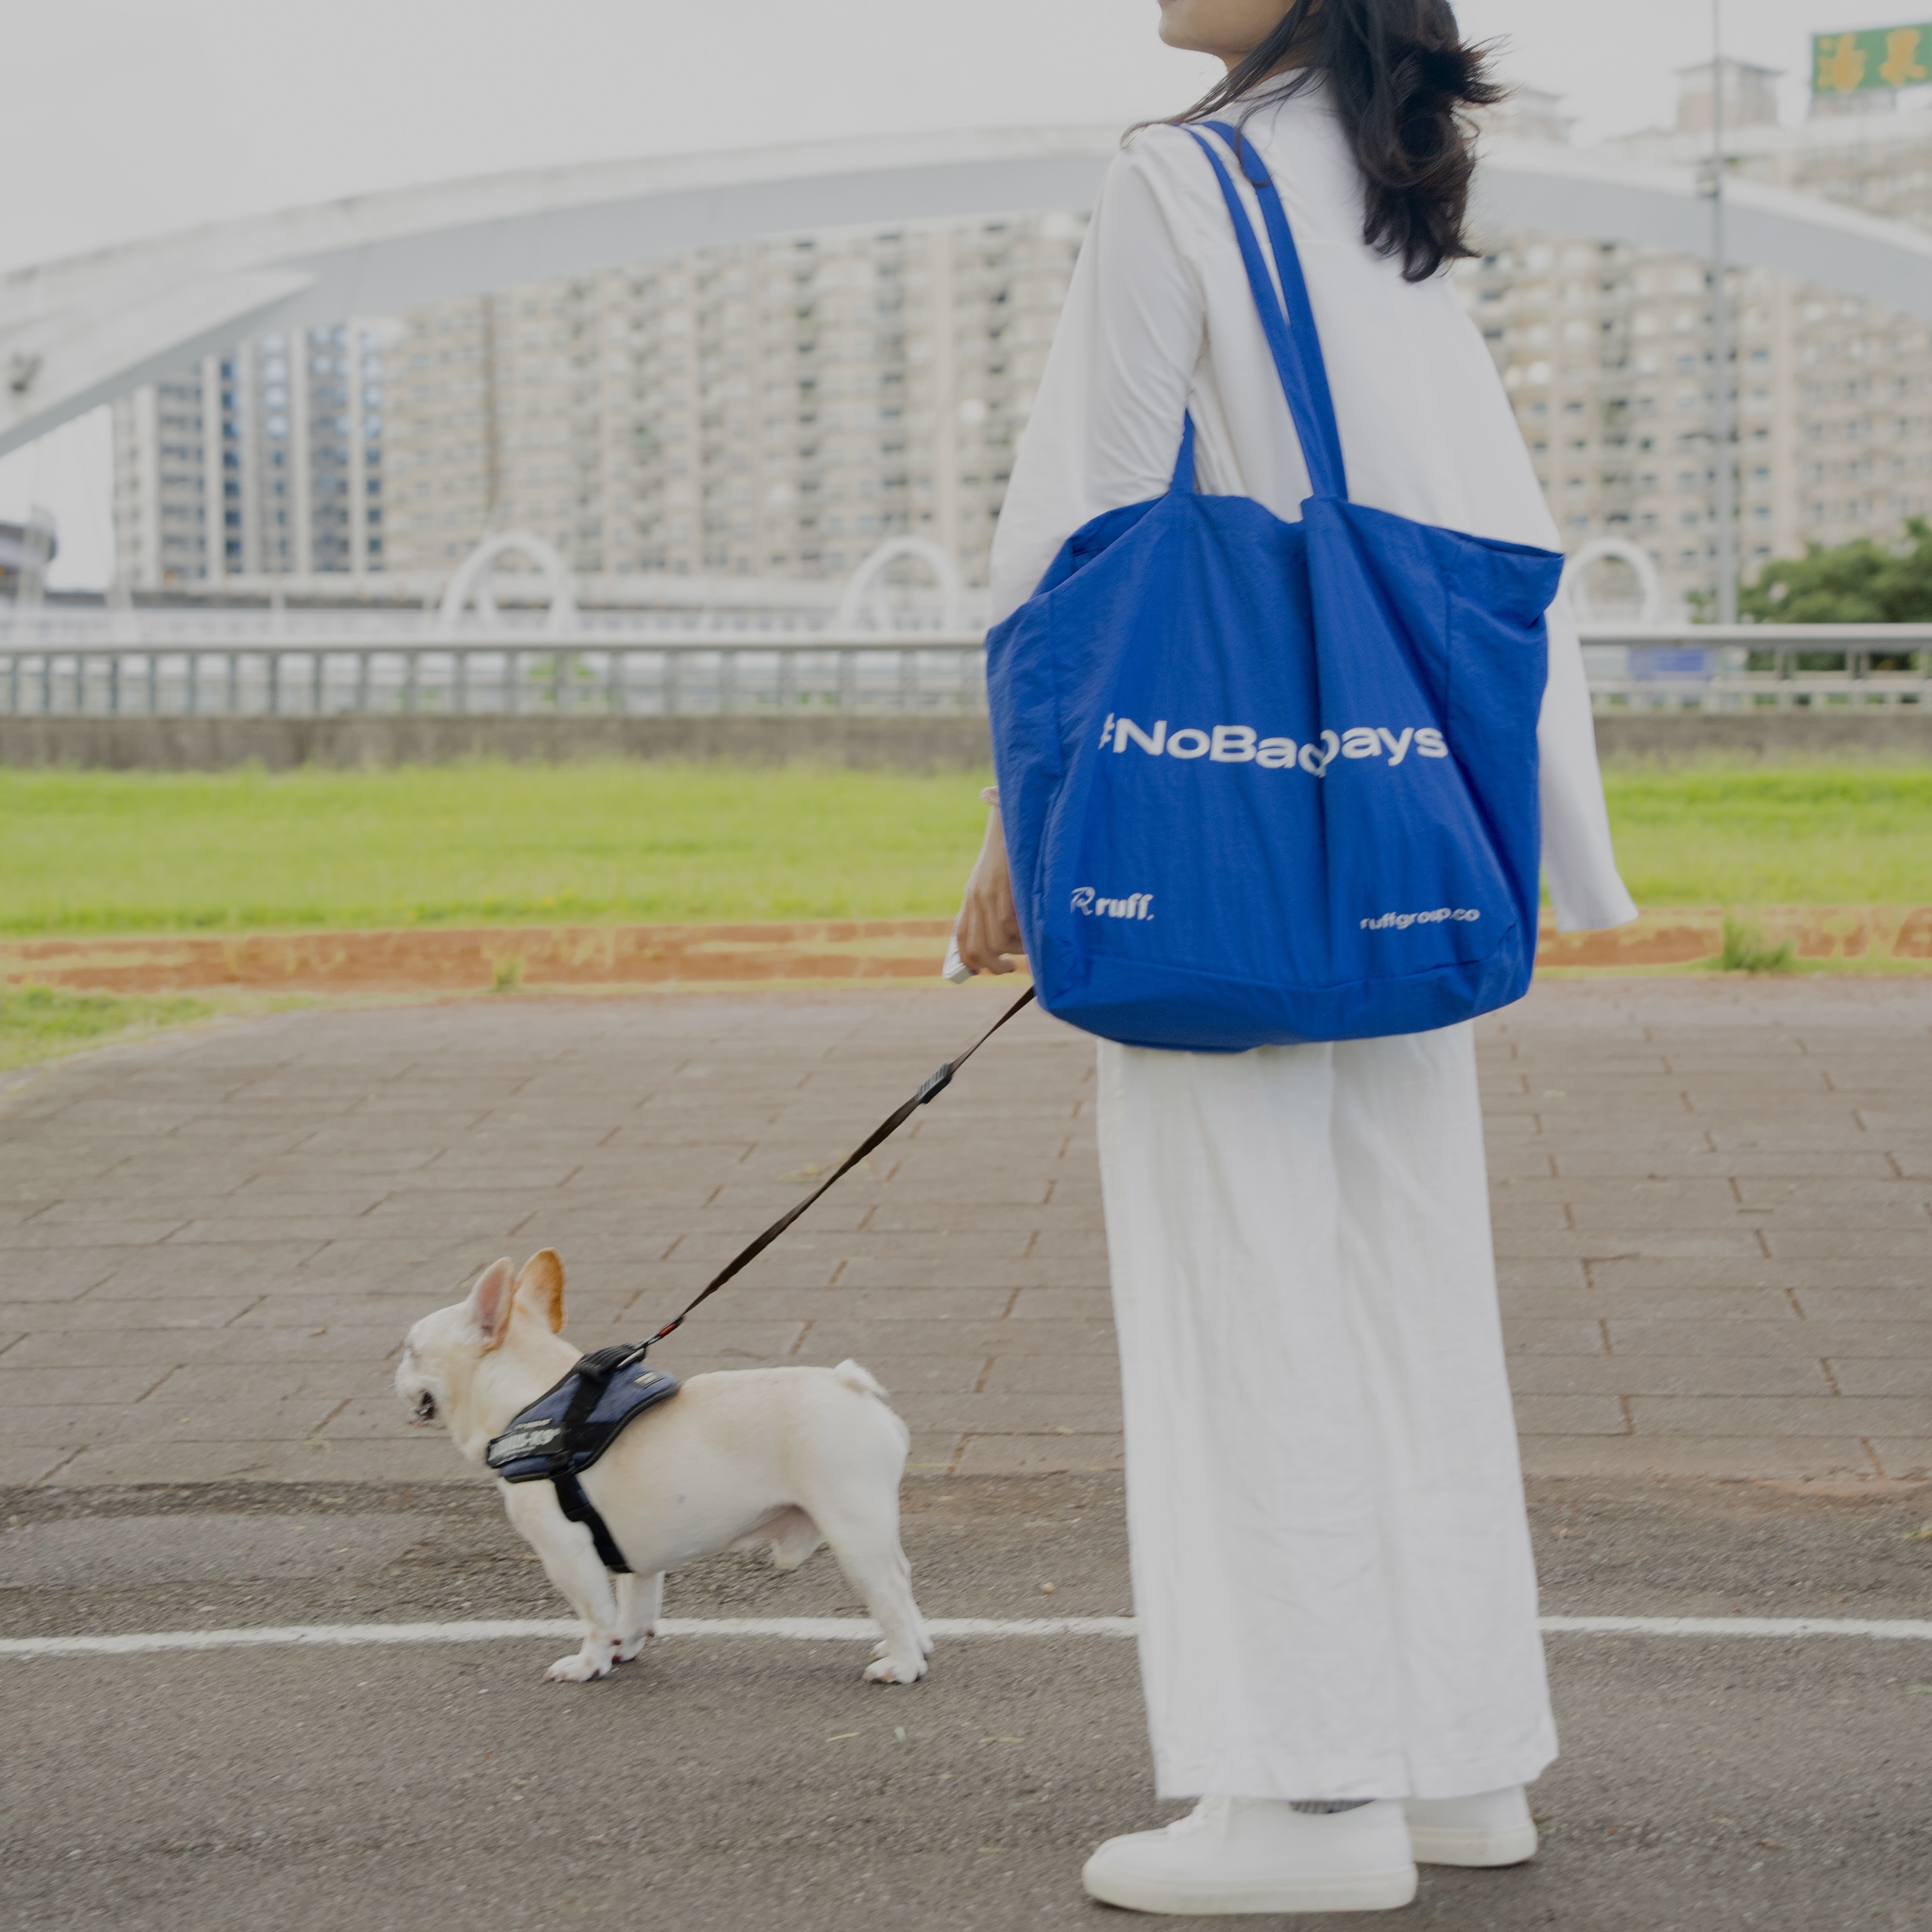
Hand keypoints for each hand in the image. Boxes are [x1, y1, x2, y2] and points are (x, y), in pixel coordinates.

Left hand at [954, 803, 1024, 975]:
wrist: (1014, 824)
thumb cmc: (1013, 853)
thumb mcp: (996, 880)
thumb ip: (994, 904)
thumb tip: (1003, 938)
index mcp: (971, 897)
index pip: (961, 937)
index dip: (968, 960)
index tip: (981, 970)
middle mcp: (975, 899)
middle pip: (976, 948)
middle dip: (992, 966)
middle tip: (1008, 967)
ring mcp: (988, 897)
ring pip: (993, 943)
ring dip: (1012, 954)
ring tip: (1026, 950)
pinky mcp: (1003, 892)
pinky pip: (1009, 927)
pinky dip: (1023, 938)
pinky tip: (1032, 934)